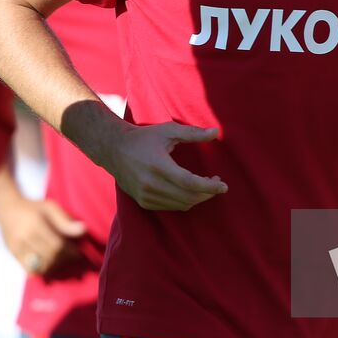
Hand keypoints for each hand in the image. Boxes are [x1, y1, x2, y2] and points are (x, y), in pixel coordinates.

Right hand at [0, 195, 87, 275]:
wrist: (7, 209)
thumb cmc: (32, 207)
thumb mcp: (50, 207)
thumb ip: (65, 220)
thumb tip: (83, 230)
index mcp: (35, 224)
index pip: (56, 245)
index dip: (70, 252)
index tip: (78, 252)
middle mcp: (24, 238)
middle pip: (49, 257)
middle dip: (64, 260)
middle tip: (71, 258)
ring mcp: (17, 248)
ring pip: (40, 266)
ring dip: (54, 267)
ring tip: (61, 261)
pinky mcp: (13, 255)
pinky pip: (30, 270)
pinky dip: (42, 270)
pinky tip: (49, 264)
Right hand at [104, 122, 226, 210]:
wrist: (113, 149)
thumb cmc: (143, 137)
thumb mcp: (168, 131)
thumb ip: (193, 133)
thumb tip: (216, 132)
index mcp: (159, 166)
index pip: (190, 184)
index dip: (210, 187)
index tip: (224, 186)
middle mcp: (151, 184)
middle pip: (188, 197)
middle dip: (207, 193)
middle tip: (216, 184)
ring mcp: (146, 195)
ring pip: (181, 205)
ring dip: (197, 199)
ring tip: (205, 186)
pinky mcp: (143, 202)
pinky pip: (170, 207)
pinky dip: (183, 202)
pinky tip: (189, 191)